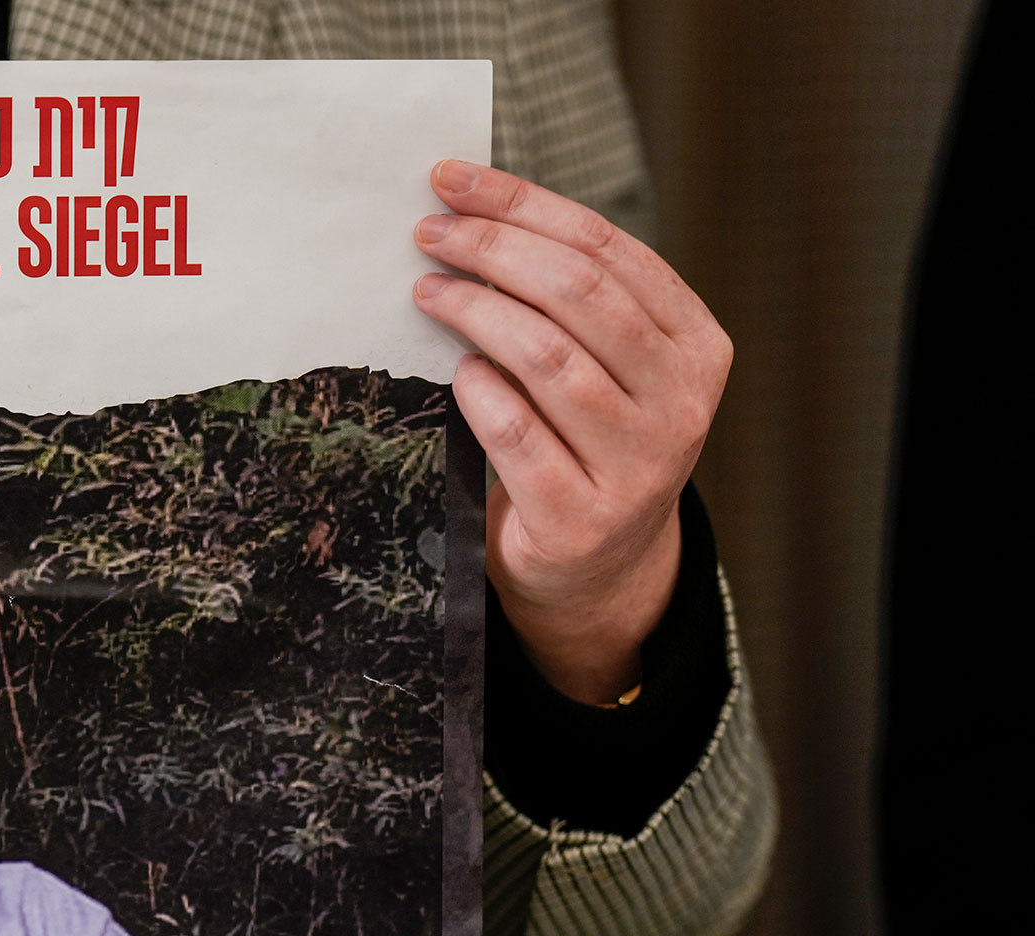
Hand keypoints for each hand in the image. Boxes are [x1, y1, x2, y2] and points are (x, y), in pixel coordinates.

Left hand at [412, 159, 731, 704]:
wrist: (598, 567)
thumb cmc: (586, 441)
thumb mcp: (606, 368)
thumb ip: (569, 304)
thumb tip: (471, 216)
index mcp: (696, 343)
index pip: (608, 249)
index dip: (524, 206)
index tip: (454, 180)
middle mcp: (681, 400)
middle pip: (579, 294)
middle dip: (494, 251)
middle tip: (430, 234)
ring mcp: (638, 462)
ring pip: (547, 358)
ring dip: (475, 312)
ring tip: (428, 292)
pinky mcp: (581, 515)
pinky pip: (516, 433)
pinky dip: (478, 392)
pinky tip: (456, 371)